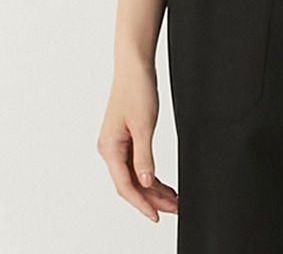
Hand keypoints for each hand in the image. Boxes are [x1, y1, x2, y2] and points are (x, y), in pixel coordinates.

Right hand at [96, 63, 178, 221]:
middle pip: (131, 183)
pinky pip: (137, 163)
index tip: (157, 215)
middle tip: (173, 209)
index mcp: (109, 148)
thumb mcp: (144, 125)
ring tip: (172, 200)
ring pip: (135, 175)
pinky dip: (150, 174)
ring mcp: (117, 144)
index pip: (126, 185)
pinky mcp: (126, 137)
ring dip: (153, 188)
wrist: (134, 65)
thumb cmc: (136, 89)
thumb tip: (146, 182)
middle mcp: (110, 149)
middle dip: (152, 199)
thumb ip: (144, 156)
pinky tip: (162, 183)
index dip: (142, 203)